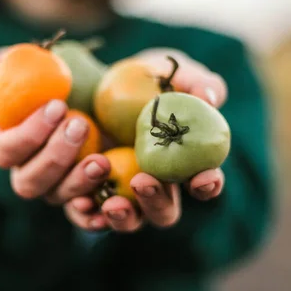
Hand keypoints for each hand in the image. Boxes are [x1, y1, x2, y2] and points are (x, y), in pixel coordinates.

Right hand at [0, 51, 110, 204]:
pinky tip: (109, 205)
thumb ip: (10, 64)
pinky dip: (93, 216)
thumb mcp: (43, 63)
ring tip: (102, 160)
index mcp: (9, 143)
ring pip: (57, 199)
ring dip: (77, 182)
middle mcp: (29, 172)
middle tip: (81, 124)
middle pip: (29, 182)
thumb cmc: (68, 79)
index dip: (28, 134)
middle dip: (54, 156)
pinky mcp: (86, 199)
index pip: (6, 150)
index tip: (58, 106)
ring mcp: (57, 190)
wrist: (109, 96)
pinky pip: (84, 218)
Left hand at [64, 50, 226, 232]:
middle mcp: (154, 188)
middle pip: (163, 213)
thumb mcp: (173, 71)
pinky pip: (86, 215)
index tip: (203, 177)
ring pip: (127, 219)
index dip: (208, 185)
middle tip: (144, 182)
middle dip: (156, 203)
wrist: (101, 80)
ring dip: (122, 214)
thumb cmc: (148, 78)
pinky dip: (85, 214)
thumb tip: (207, 98)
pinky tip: (81, 203)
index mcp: (184, 164)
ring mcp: (121, 195)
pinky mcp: (85, 193)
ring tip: (109, 192)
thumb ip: (195, 82)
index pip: (204, 184)